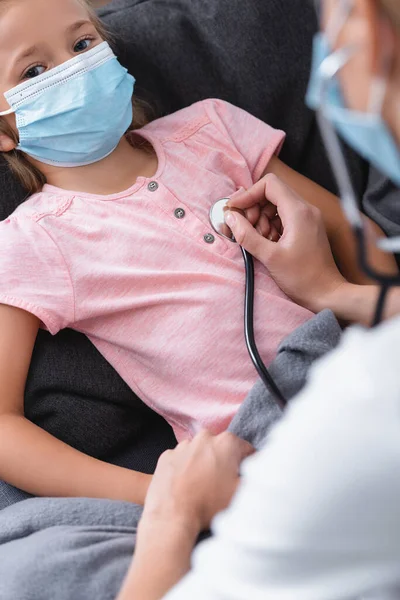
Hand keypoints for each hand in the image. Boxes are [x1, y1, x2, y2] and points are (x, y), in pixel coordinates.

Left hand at [142, 431, 253, 532]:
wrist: (172, 517)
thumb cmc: (209, 505)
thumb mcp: (241, 493)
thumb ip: (255, 477)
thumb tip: (259, 471)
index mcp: (227, 442)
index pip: (245, 450)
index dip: (247, 465)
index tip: (243, 478)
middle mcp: (204, 437)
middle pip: (221, 448)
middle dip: (224, 462)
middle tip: (222, 484)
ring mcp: (183, 445)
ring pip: (200, 452)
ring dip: (203, 463)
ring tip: (202, 486)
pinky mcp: (166, 455)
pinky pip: (181, 459)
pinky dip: (184, 468)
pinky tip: (186, 485)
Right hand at [226, 174, 345, 311]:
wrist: (326, 294)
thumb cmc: (303, 278)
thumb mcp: (269, 257)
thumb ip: (247, 235)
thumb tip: (231, 217)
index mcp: (298, 212)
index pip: (269, 185)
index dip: (248, 195)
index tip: (235, 209)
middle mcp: (306, 210)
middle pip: (272, 193)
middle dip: (254, 209)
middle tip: (247, 229)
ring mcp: (308, 218)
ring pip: (276, 206)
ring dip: (261, 219)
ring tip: (260, 240)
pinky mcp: (307, 228)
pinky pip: (284, 217)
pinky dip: (271, 226)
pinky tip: (269, 244)